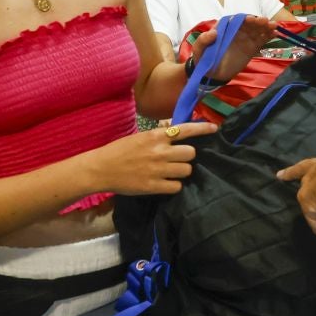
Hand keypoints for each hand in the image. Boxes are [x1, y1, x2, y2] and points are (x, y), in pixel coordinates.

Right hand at [84, 122, 215, 195]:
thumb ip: (159, 136)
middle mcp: (159, 151)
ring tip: (170, 172)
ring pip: (186, 170)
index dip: (203, 128)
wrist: (101, 169)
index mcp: (155, 136)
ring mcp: (158, 169)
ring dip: (182, 172)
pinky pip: (176, 186)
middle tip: (177, 160)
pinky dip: (173, 186)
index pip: (185, 129)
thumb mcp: (140, 137)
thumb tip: (176, 132)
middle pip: (191, 153)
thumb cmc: (119, 151)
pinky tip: (165, 183)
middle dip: (186, 157)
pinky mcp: (154, 186)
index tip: (214, 128)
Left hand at [208, 14, 275, 80]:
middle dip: (258, 22)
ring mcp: (245, 39)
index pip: (236, 20)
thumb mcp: (199, 49)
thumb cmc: (203, 58)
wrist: (211, 73)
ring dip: (266, 27)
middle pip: (249, 24)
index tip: (251, 19)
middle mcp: (237, 30)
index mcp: (225, 27)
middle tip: (266, 22)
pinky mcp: (251, 47)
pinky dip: (268, 36)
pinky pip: (261, 40)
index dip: (244, 19)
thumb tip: (213, 32)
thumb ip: (203, 40)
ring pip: (257, 30)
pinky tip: (275, 34)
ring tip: (275, 26)